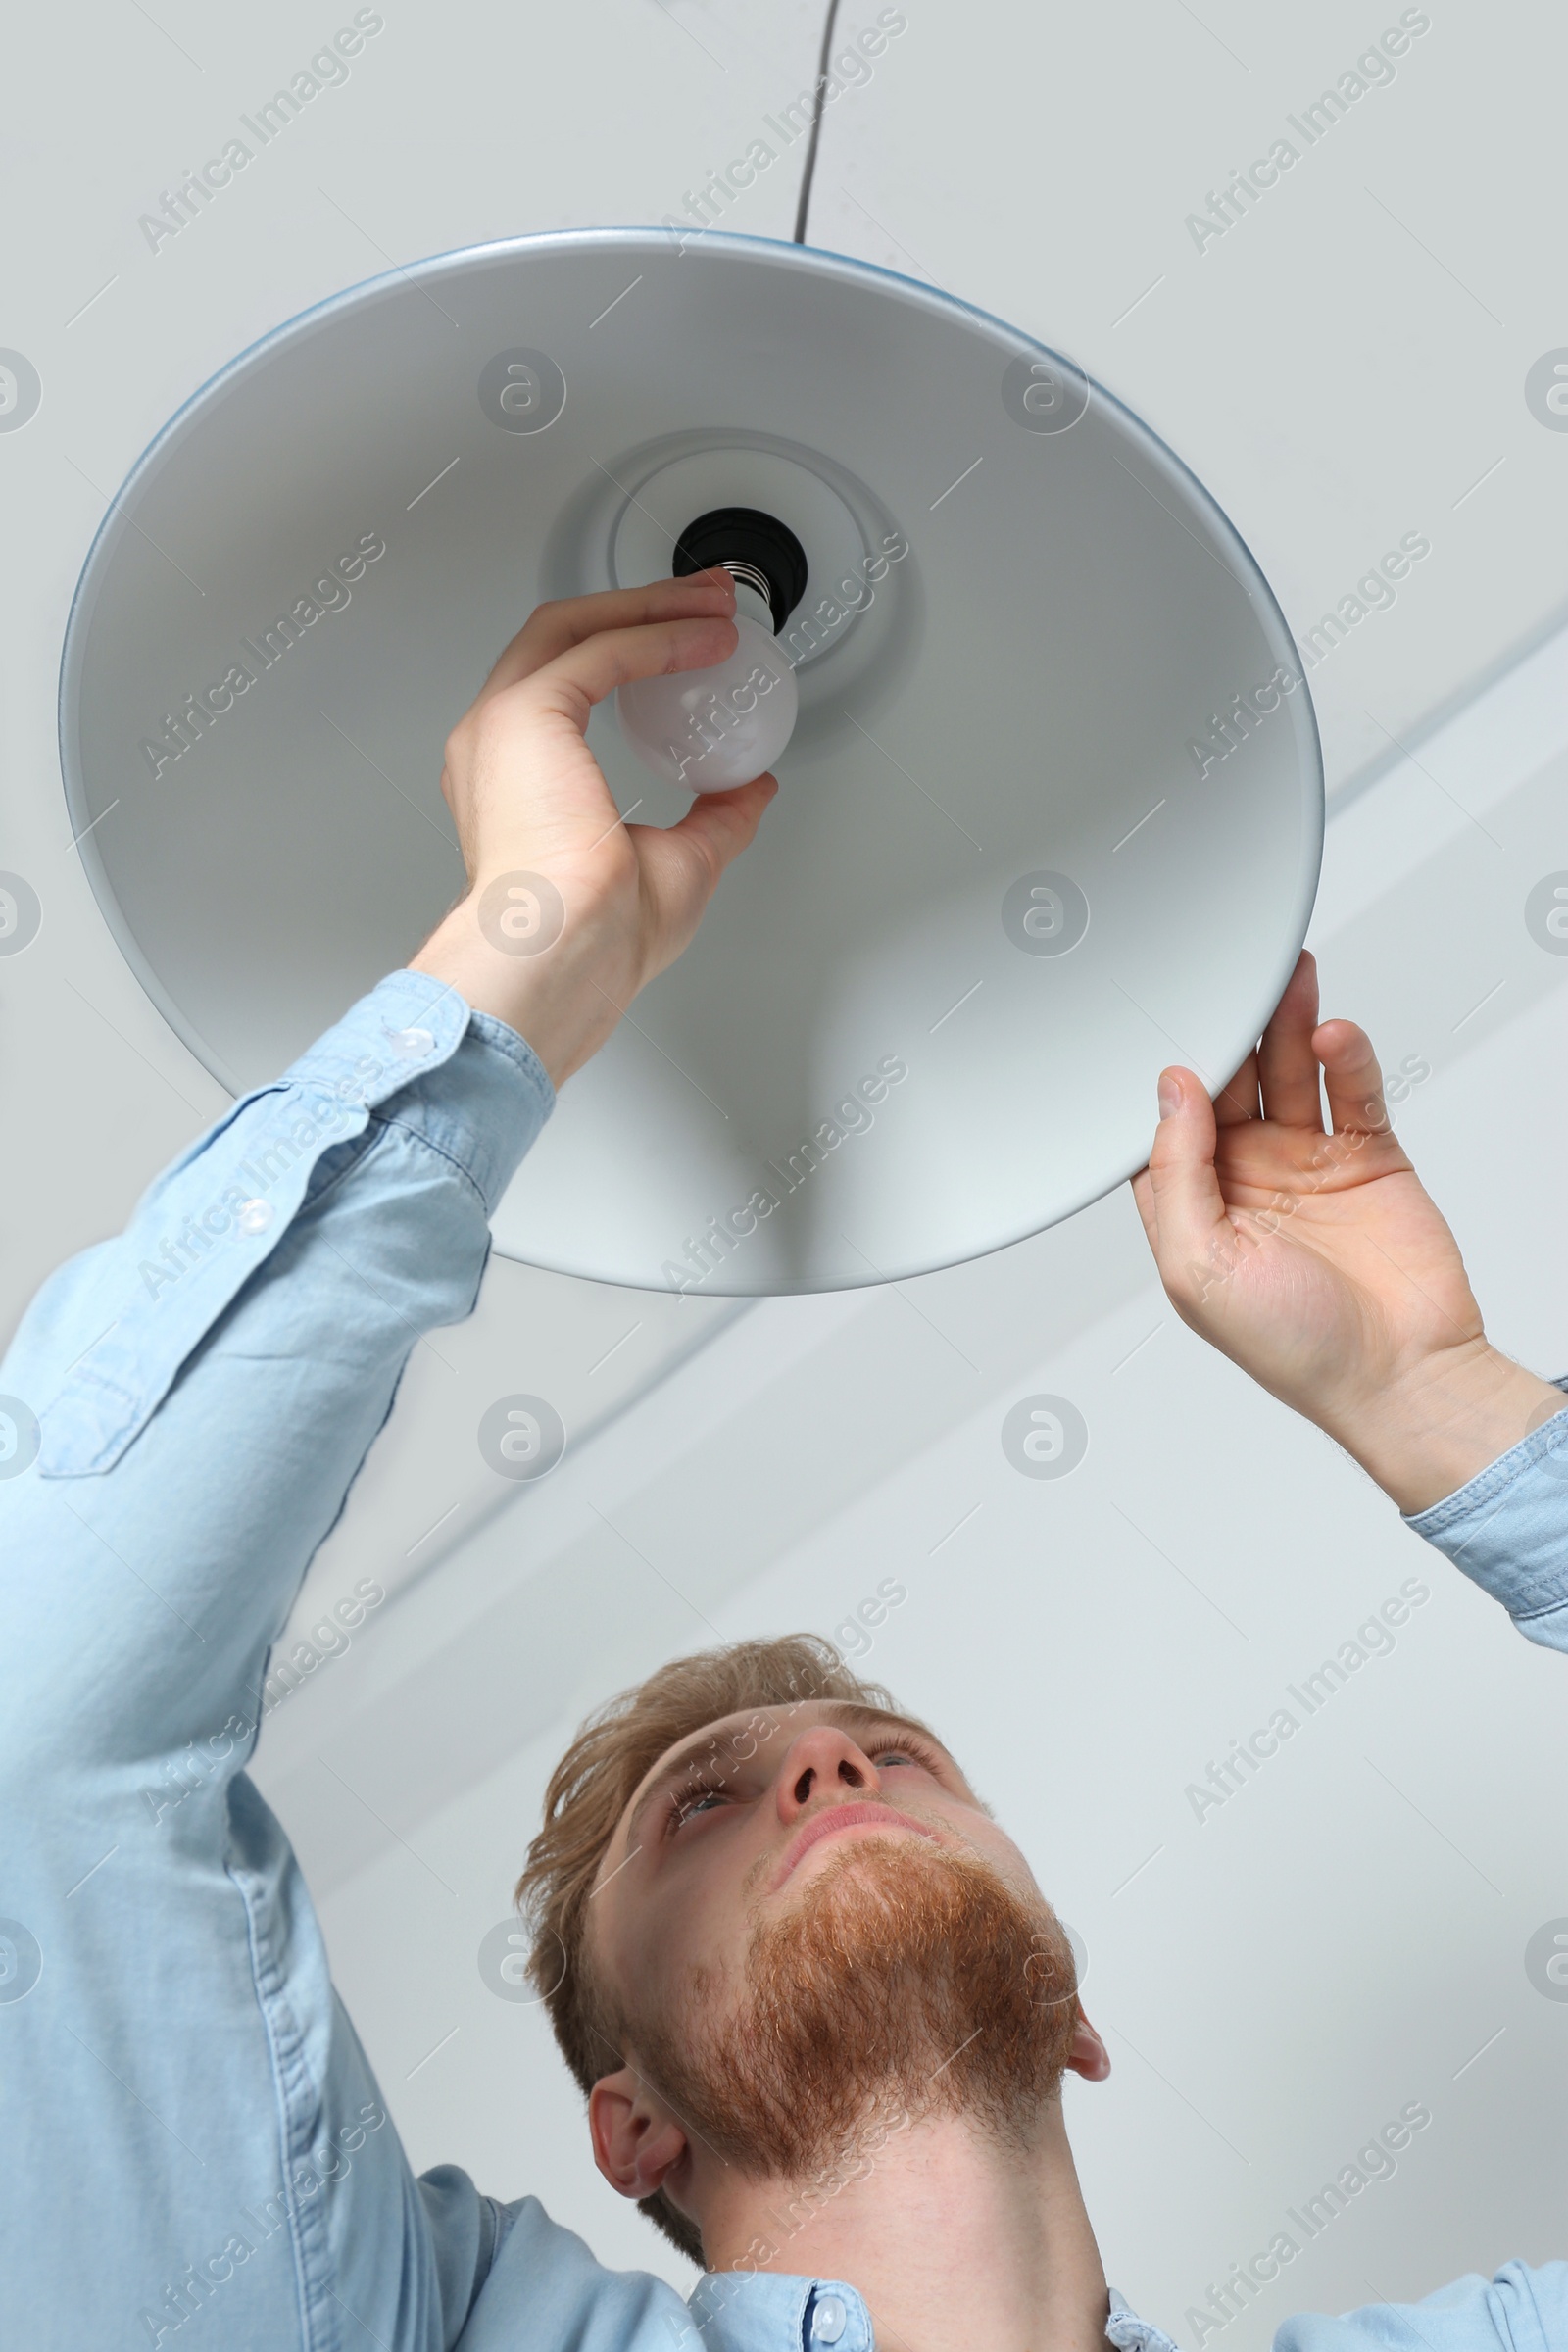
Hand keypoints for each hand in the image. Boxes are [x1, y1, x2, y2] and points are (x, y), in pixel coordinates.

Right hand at [410, 572, 776, 1084]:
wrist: (565, 954)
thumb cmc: (596, 938)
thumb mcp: (681, 862)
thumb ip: (715, 815)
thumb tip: (751, 788)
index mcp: (515, 782)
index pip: (566, 685)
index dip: (632, 650)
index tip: (691, 640)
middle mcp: (495, 746)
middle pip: (564, 637)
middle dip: (642, 606)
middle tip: (708, 598)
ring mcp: (500, 726)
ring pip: (572, 626)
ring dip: (648, 605)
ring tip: (711, 602)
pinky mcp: (523, 714)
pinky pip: (599, 649)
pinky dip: (656, 635)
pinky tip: (704, 639)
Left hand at [1132, 951, 1561, 1512]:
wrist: (1402, 1375)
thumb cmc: (1295, 1348)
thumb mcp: (1198, 1267)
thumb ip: (1175, 1176)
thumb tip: (1171, 1092)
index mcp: (1193, 1206)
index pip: (1165, 1122)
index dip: (1165, 1076)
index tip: (1164, 1025)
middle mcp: (1246, 1178)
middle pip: (1228, 1082)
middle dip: (1227, 1032)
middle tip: (1229, 979)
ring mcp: (1308, 1162)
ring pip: (1288, 1071)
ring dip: (1284, 1024)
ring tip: (1284, 979)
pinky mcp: (1368, 1155)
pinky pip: (1352, 1089)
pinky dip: (1345, 1056)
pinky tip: (1332, 1032)